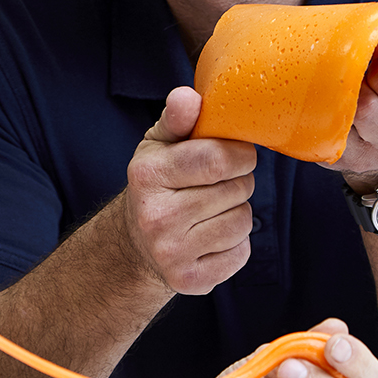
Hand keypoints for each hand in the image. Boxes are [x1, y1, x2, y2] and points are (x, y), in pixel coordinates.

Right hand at [118, 86, 258, 293]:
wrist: (135, 245)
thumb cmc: (157, 184)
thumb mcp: (159, 145)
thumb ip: (178, 119)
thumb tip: (189, 96)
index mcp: (147, 176)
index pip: (217, 159)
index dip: (239, 154)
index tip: (234, 154)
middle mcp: (156, 217)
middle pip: (237, 190)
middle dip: (237, 182)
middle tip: (217, 184)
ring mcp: (172, 253)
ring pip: (242, 221)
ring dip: (237, 212)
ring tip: (212, 210)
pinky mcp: (191, 281)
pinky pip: (241, 253)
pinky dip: (234, 243)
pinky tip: (210, 236)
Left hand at [324, 58, 377, 192]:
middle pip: (367, 111)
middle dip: (358, 81)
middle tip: (356, 71)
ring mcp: (364, 159)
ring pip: (337, 120)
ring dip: (335, 93)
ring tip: (342, 83)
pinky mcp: (334, 160)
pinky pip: (317, 130)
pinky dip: (317, 108)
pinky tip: (325, 98)